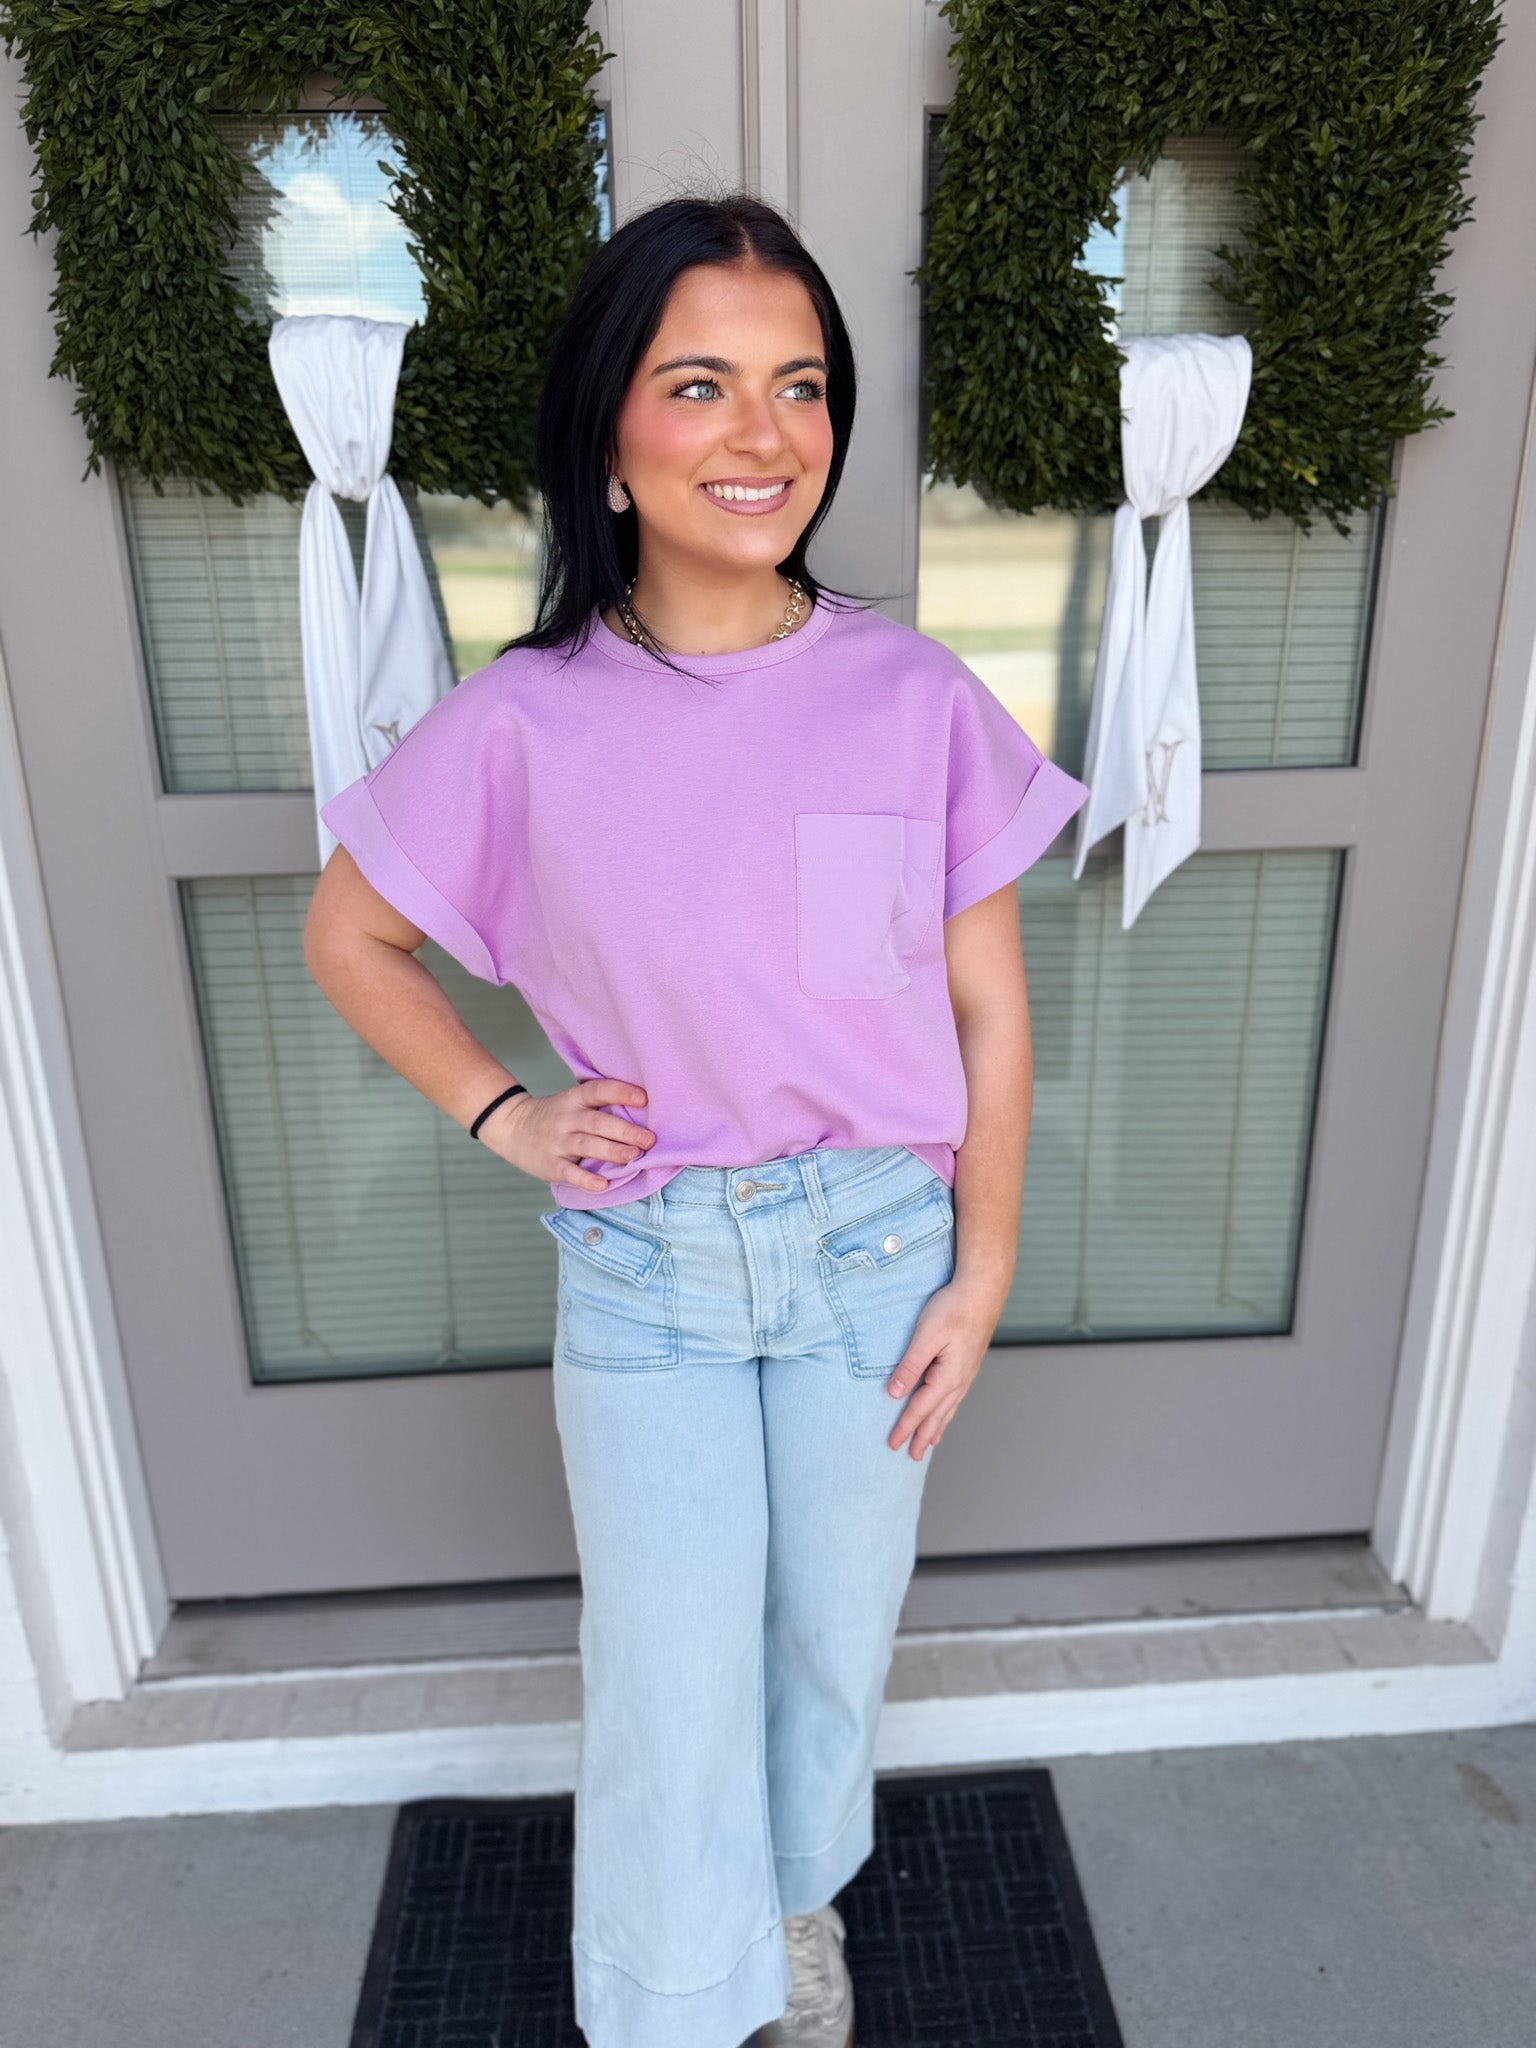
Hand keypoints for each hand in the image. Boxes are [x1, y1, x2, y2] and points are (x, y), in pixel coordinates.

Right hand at [477, 1077, 655, 1191]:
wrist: (512, 1127)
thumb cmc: (555, 1117)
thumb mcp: (572, 1102)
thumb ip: (599, 1106)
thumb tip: (644, 1116)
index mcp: (574, 1100)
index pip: (597, 1091)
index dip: (620, 1092)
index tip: (643, 1098)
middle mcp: (567, 1119)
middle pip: (597, 1122)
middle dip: (625, 1130)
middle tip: (649, 1139)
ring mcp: (558, 1142)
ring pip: (586, 1145)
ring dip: (611, 1151)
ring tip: (634, 1156)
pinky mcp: (551, 1165)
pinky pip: (569, 1172)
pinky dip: (585, 1180)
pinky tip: (602, 1184)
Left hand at [884, 1280, 1001, 1461]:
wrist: (983, 1290)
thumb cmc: (953, 1308)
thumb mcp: (926, 1336)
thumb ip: (910, 1365)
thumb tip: (895, 1394)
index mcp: (948, 1377)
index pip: (920, 1409)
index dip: (905, 1428)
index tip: (892, 1444)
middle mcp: (960, 1380)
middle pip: (938, 1416)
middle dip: (923, 1436)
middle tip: (911, 1457)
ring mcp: (967, 1373)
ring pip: (949, 1408)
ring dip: (937, 1427)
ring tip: (929, 1444)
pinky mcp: (968, 1363)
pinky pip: (955, 1397)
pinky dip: (947, 1411)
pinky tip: (946, 1410)